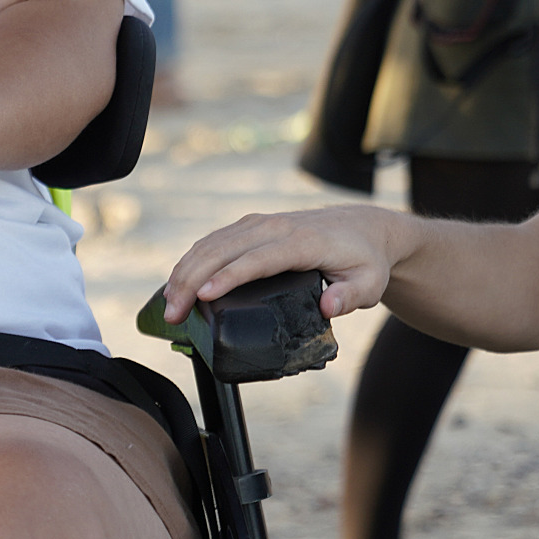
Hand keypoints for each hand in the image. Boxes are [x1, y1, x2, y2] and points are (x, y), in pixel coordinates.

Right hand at [161, 205, 417, 327]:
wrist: (364, 229)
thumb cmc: (364, 260)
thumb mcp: (369, 283)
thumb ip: (351, 297)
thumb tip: (329, 307)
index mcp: (300, 242)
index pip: (256, 259)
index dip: (227, 277)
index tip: (202, 296)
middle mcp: (274, 227)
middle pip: (222, 250)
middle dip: (191, 281)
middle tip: (174, 314)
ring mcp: (259, 224)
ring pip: (211, 244)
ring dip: (184, 272)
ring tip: (169, 305)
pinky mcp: (250, 227)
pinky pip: (214, 241)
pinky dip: (192, 261)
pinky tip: (179, 282)